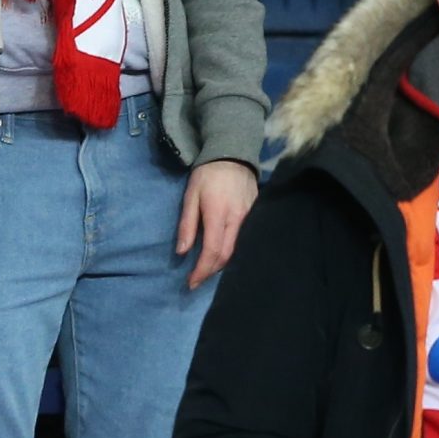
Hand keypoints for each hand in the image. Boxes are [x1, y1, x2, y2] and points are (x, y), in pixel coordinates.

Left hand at [176, 159, 257, 289]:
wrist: (233, 155)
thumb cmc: (207, 175)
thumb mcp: (190, 195)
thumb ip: (187, 224)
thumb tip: (182, 252)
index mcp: (219, 214)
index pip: (212, 251)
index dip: (202, 270)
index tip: (191, 282)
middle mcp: (238, 220)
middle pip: (226, 256)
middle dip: (210, 272)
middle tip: (196, 281)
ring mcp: (250, 219)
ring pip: (237, 251)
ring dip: (222, 265)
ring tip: (207, 271)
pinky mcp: (256, 217)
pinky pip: (245, 242)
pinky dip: (233, 254)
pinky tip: (223, 257)